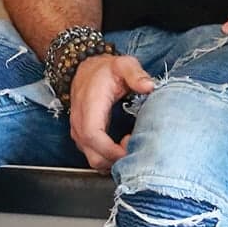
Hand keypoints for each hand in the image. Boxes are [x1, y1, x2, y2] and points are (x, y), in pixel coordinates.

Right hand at [67, 54, 155, 172]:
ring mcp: (79, 131)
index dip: (113, 149)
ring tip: (130, 147)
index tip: (131, 144)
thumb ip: (136, 74)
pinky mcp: (82, 137)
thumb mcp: (123, 64)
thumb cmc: (104, 70)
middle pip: (94, 156)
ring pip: (93, 160)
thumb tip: (149, 87)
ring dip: (114, 162)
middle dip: (117, 161)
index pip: (93, 137)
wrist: (84, 69)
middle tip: (136, 149)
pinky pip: (93, 156)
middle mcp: (79, 122)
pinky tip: (122, 149)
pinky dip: (109, 160)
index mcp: (89, 106)